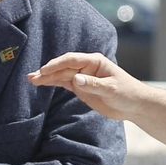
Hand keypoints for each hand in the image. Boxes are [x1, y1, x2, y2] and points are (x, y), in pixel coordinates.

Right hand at [27, 52, 145, 121]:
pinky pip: (64, 83)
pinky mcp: (81, 88)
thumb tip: (75, 79)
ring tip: (31, 79)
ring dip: (47, 77)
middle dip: (47, 71)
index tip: (45, 70)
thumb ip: (93, 84)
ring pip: (61, 75)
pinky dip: (53, 83)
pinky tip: (41, 83)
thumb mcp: (111, 89)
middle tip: (32, 76)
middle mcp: (86, 67)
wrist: (134, 105)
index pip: (72, 60)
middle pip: (63, 67)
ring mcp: (82, 77)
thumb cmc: (127, 92)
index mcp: (95, 61)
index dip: (57, 64)